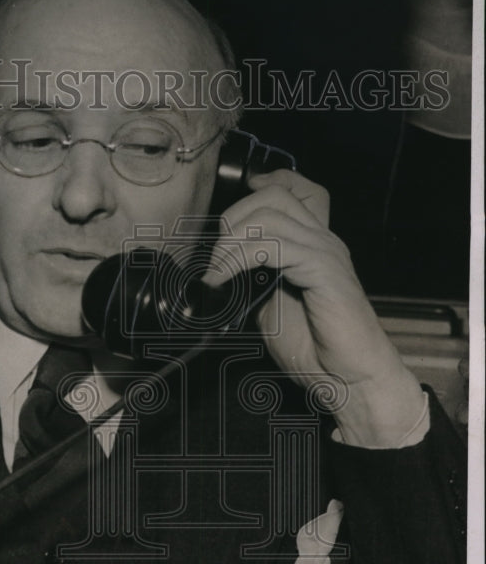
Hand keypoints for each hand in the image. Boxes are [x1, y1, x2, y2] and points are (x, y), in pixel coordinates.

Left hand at [202, 169, 425, 445]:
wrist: (348, 379)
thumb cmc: (317, 350)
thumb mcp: (272, 309)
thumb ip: (255, 282)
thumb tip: (220, 272)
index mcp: (313, 245)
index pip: (298, 190)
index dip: (266, 184)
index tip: (235, 205)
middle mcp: (323, 241)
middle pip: (276, 196)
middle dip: (235, 217)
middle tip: (216, 257)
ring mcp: (326, 253)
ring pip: (272, 215)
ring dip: (232, 240)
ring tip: (217, 272)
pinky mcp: (324, 271)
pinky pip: (275, 246)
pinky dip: (239, 258)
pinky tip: (223, 278)